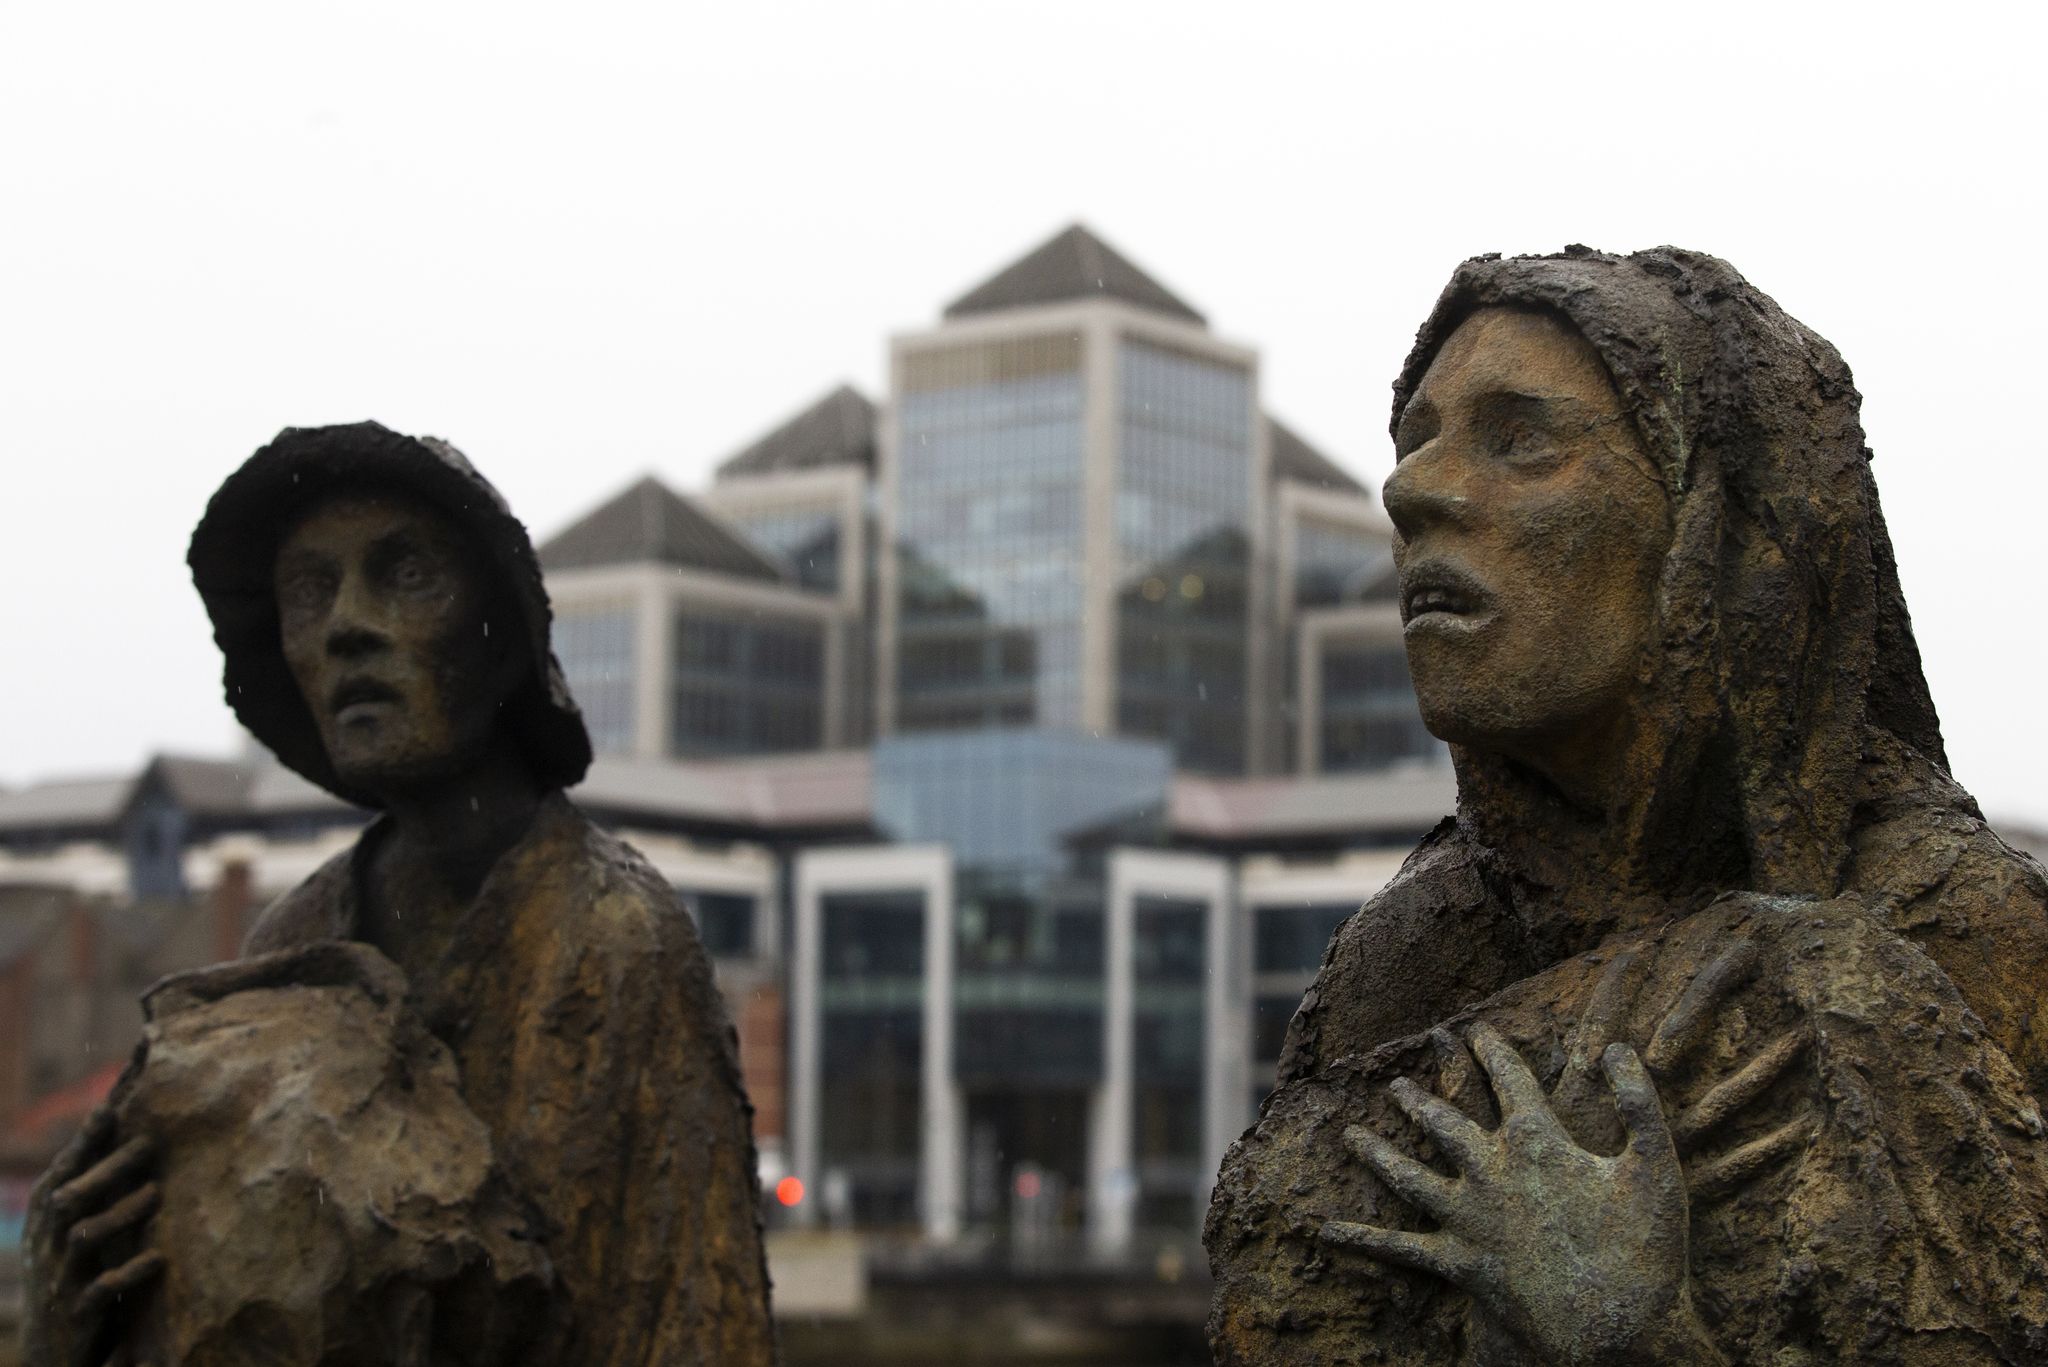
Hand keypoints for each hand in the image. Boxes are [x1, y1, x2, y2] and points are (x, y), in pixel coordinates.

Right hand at [22, 1104, 163, 1366]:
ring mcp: (59, 1277)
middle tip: (148, 1143)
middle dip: (105, 1169)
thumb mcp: (79, 1225)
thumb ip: (95, 1181)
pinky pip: (101, 1289)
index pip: (64, 1168)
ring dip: (120, 1213)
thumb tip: (121, 1116)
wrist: (53, 1351)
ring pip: (83, 1236)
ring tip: (156, 1193)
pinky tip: (158, 1258)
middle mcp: (47, 1243)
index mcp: (47, 1217)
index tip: (110, 1104)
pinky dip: (129, 1272)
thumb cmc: (77, 1272)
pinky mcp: (78, 1312)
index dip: (85, 1137)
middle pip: (70, 1196)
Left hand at [1324, 1023, 1721, 1365]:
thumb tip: (1622, 1049)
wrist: (1618, 1332)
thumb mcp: (1657, 1165)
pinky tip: (1325, 1231)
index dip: (1492, 1050)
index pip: (1508, 1079)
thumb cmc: (1646, 1251)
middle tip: (1394, 1084)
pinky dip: (1362, 1238)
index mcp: (1538, 1141)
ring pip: (1409, 1175)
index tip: (1476, 1030)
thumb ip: (1640, 1101)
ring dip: (1378, 1153)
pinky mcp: (1460, 1262)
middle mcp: (1491, 1172)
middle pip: (1444, 1123)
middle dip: (1419, 1100)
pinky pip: (1401, 1247)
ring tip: (1349, 1136)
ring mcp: (1469, 1218)